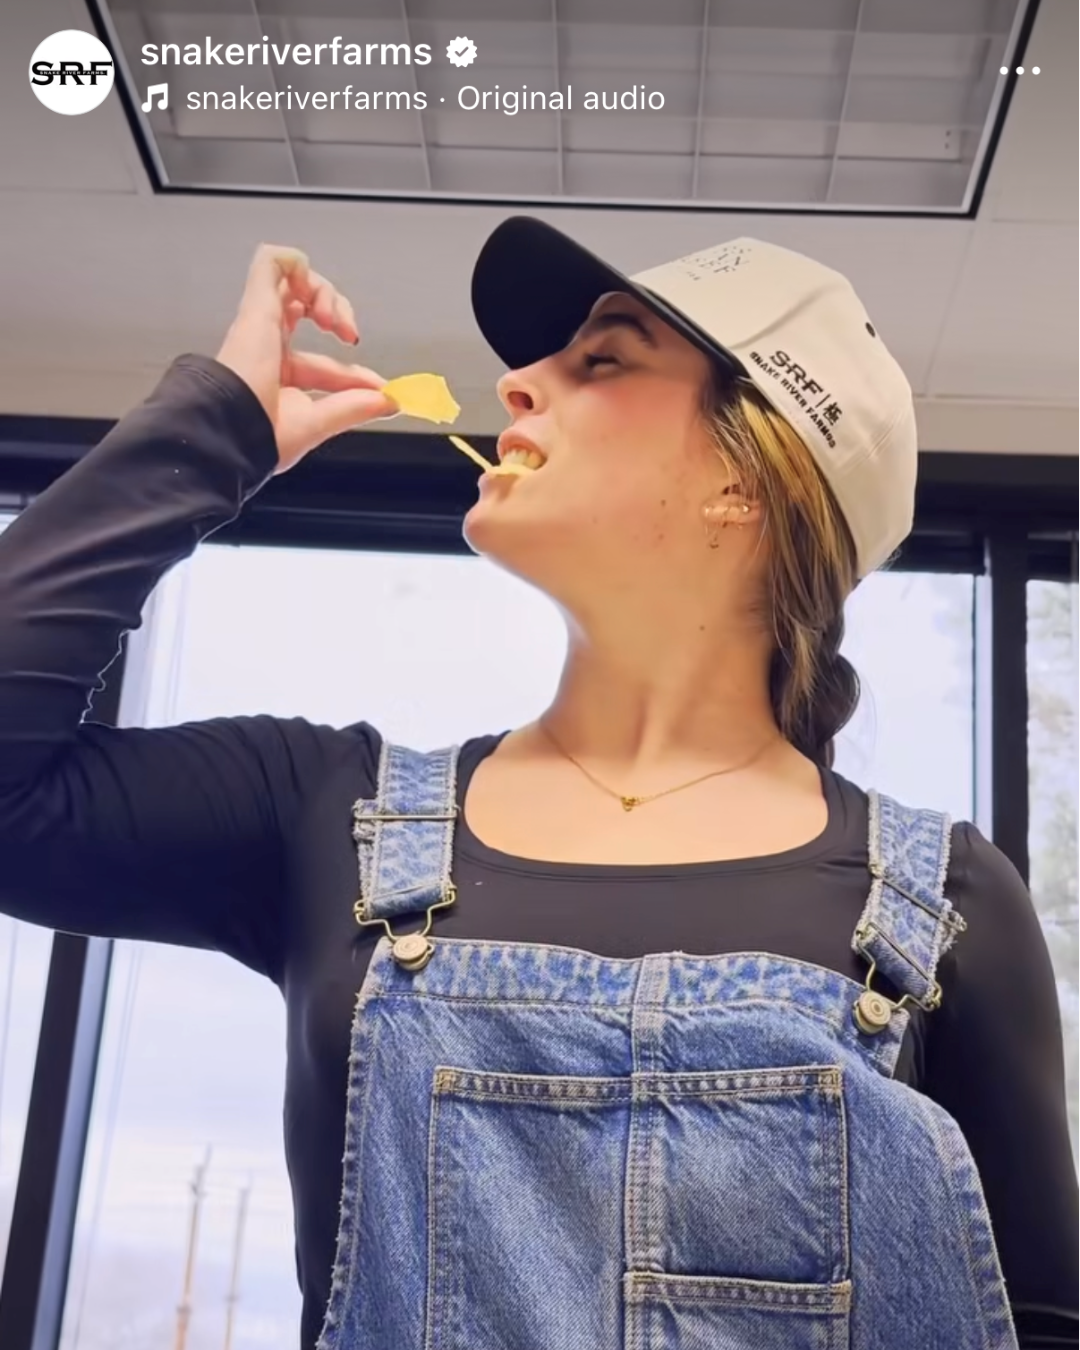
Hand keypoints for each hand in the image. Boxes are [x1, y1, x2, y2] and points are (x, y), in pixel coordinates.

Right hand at [215, 244, 397, 473]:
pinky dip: (298, 263)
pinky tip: (312, 289)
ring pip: (293, 279)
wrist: (233, 426)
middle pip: (306, 306)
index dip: (354, 371)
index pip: (323, 362)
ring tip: (331, 320)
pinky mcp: (257, 303)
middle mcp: (267, 344)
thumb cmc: (260, 432)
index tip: (377, 387)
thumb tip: (390, 400)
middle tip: (350, 336)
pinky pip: (272, 260)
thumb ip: (355, 408)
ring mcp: (261, 320)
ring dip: (325, 291)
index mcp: (278, 375)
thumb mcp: (319, 421)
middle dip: (340, 312)